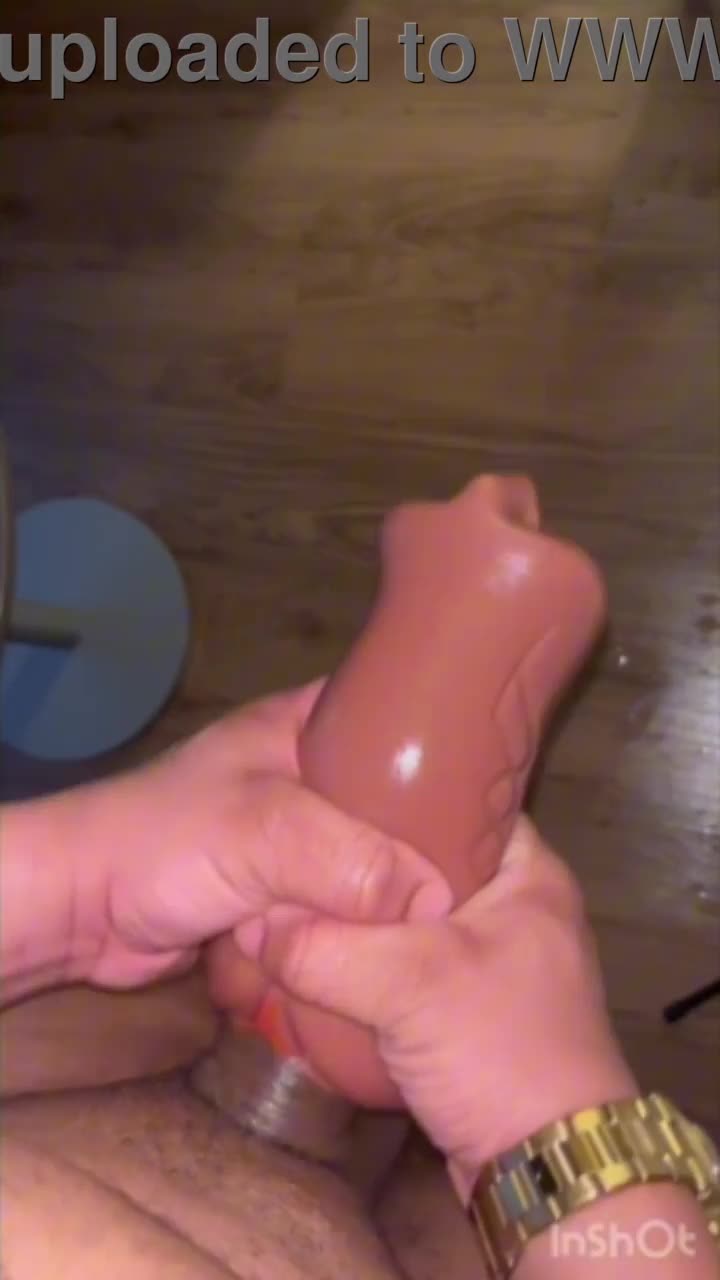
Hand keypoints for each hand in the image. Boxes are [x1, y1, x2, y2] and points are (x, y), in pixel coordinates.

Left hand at [1, 681, 451, 1001]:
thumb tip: (438, 902)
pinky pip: (343, 896)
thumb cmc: (165, 842)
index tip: (504, 783)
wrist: (84, 908)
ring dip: (398, 885)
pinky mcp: (282, 885)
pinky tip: (410, 938)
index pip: (397, 714)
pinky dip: (365, 917)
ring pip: (371, 853)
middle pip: (394, 795)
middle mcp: (308, 772)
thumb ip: (347, 860)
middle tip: (496, 865)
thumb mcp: (262, 833)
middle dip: (433, 832)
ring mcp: (296, 832)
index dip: (452, 742)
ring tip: (468, 907)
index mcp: (305, 725)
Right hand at [247, 816, 635, 1184]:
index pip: (458, 800)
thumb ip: (324, 948)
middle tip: (300, 840)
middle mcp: (518, 905)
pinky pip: (413, 964)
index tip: (328, 782)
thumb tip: (249, 921)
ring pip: (415, 917)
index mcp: (528, 871)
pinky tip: (322, 955)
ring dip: (363, 918)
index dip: (394, 788)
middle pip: (424, 861)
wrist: (549, 1167)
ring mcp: (497, 960)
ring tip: (298, 893)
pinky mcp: (475, 1008)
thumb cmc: (499, 1048)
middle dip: (363, 860)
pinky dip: (372, 961)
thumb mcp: (407, 985)